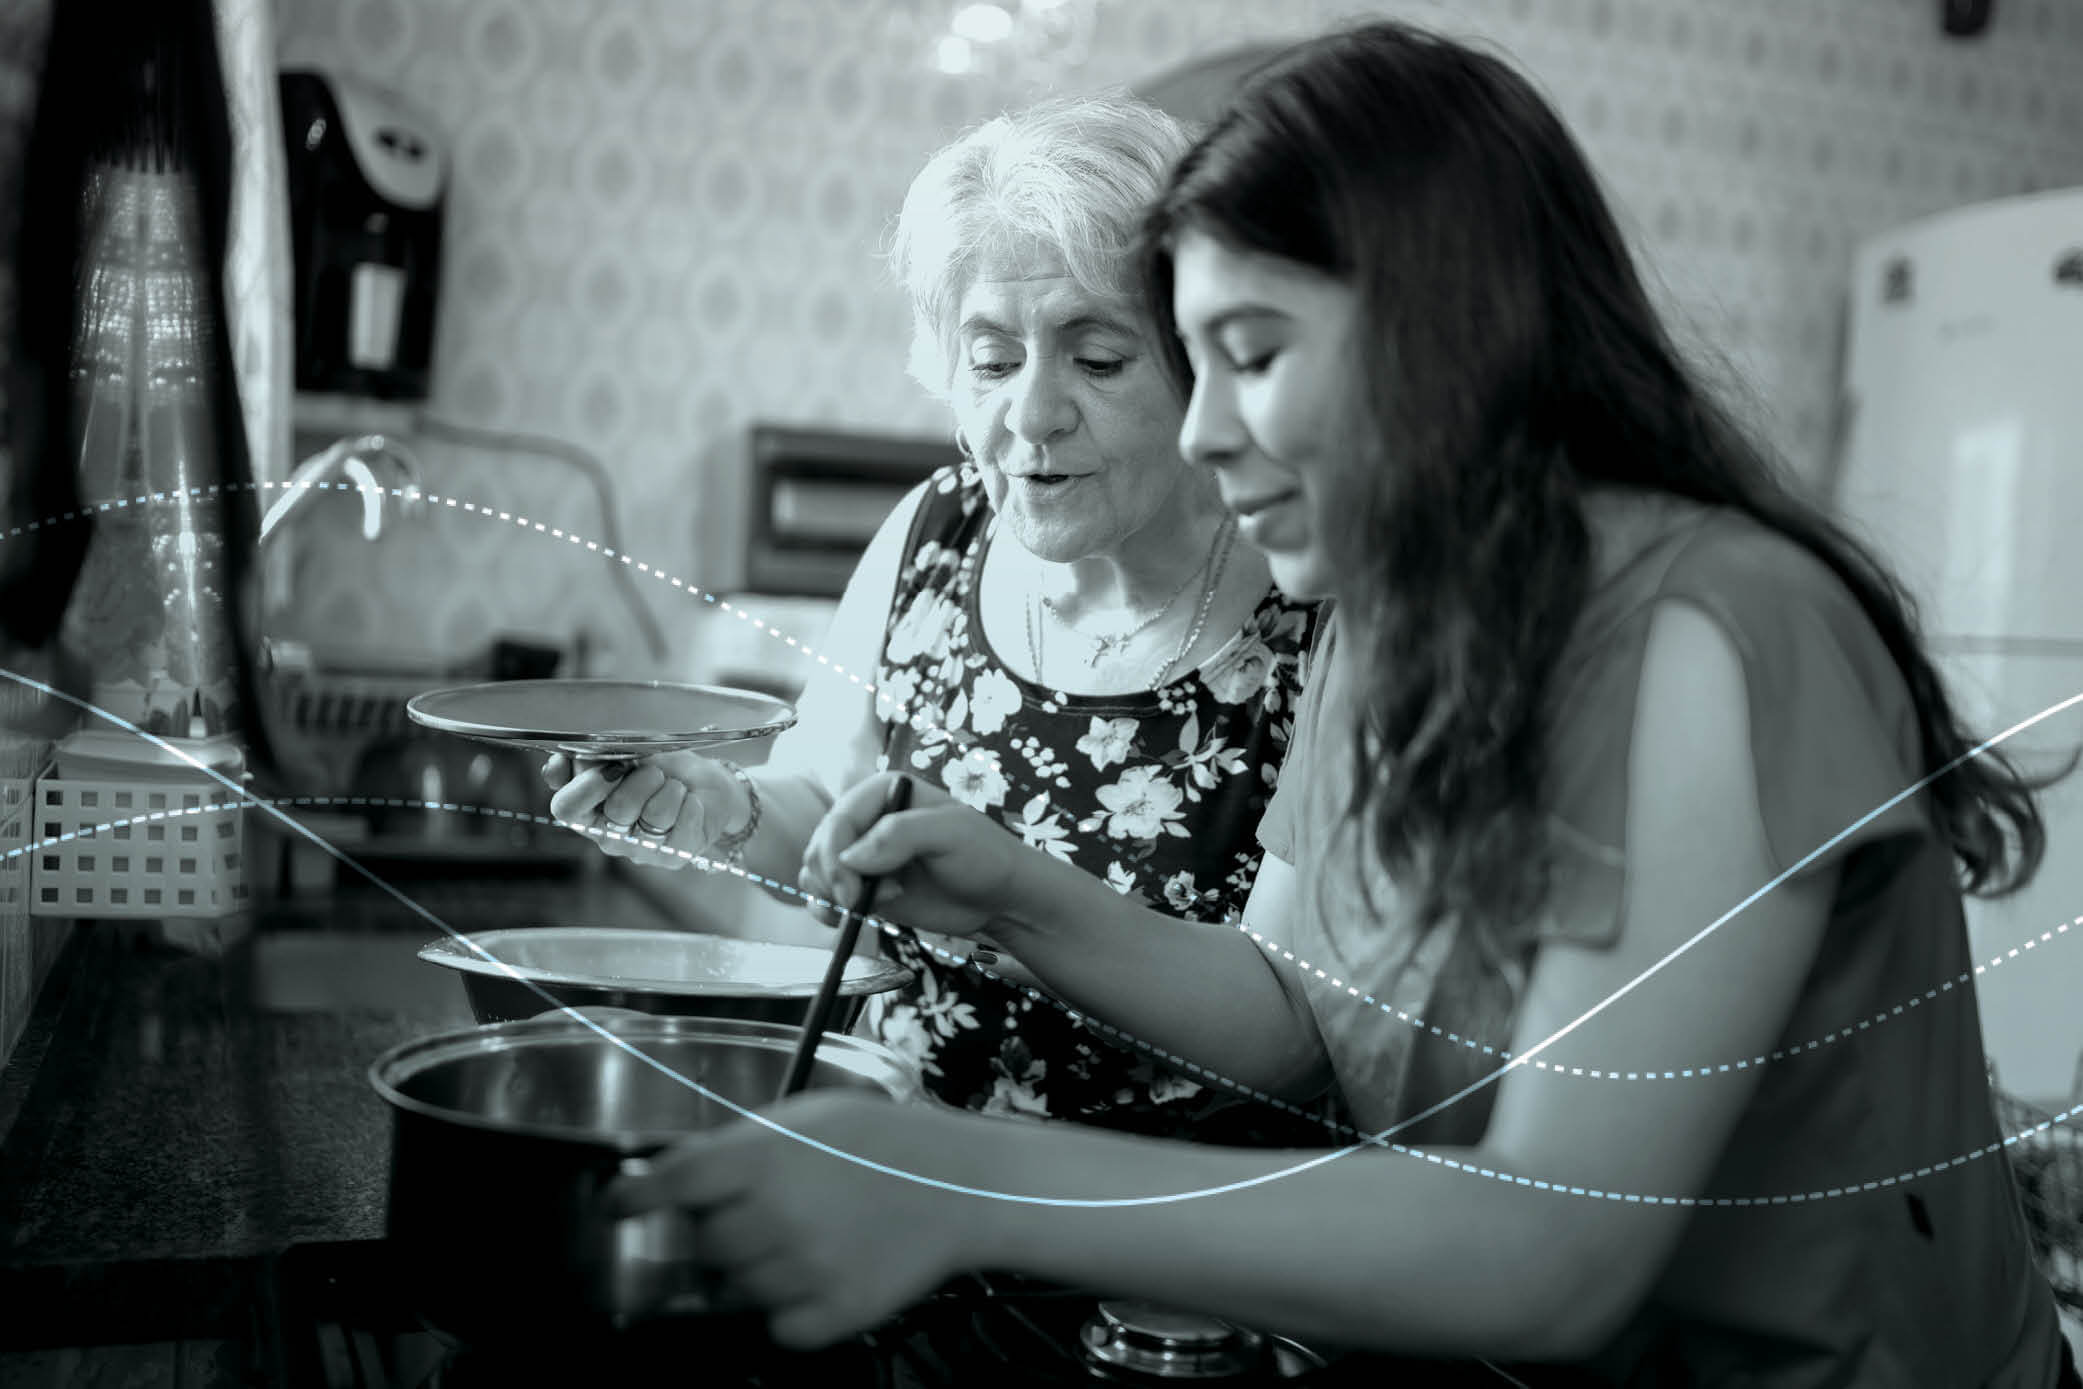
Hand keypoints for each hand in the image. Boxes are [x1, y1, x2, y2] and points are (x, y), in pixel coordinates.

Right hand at [541, 750, 739, 869]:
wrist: (701, 781)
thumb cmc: (657, 767)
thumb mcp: (620, 751)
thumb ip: (585, 757)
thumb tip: (555, 767)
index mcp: (586, 811)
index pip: (567, 808)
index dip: (590, 785)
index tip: (616, 766)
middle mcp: (608, 836)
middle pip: (618, 808)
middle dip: (643, 779)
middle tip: (655, 772)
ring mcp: (639, 850)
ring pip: (655, 814)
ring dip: (671, 789)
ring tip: (674, 787)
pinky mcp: (673, 856)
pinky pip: (682, 830)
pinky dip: (690, 806)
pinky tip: (690, 802)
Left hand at [602, 1092, 982, 1347]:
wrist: (959, 1184)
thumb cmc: (883, 1142)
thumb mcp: (803, 1118)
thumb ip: (735, 1147)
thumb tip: (670, 1171)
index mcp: (762, 1158)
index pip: (668, 1185)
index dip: (631, 1199)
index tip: (618, 1207)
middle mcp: (776, 1215)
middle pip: (700, 1246)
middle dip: (716, 1233)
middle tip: (755, 1215)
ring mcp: (804, 1270)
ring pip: (734, 1291)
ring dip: (751, 1271)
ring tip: (802, 1238)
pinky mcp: (833, 1313)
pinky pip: (779, 1326)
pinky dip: (789, 1309)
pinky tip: (820, 1271)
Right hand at [798, 771, 1027, 935]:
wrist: (1001, 898)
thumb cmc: (985, 856)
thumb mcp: (952, 834)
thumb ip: (901, 835)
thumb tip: (851, 859)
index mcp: (883, 792)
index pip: (839, 819)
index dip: (835, 856)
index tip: (850, 892)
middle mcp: (867, 819)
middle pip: (820, 846)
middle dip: (832, 880)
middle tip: (859, 903)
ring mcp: (863, 855)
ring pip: (815, 871)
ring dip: (828, 896)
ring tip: (865, 907)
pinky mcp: (863, 887)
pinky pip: (824, 895)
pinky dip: (826, 909)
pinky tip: (849, 919)